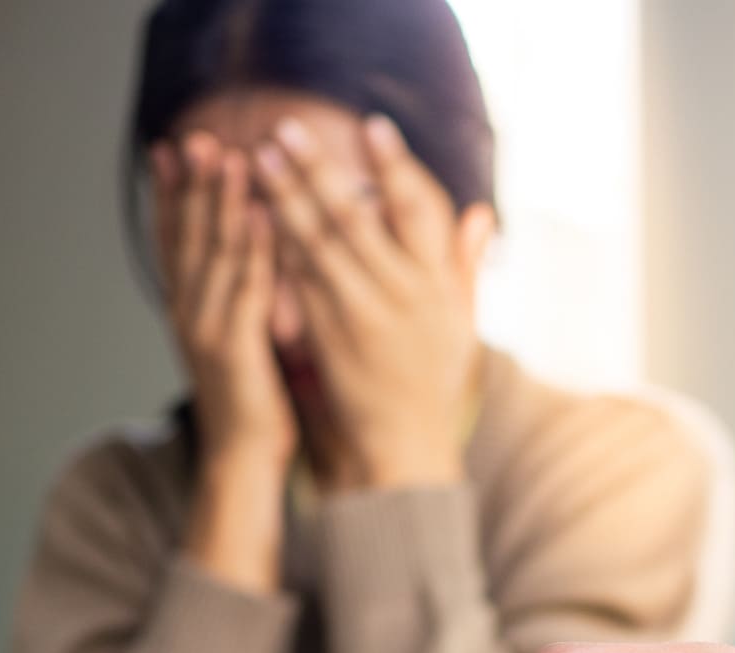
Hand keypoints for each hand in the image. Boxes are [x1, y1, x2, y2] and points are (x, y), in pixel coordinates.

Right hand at [154, 133, 292, 475]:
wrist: (243, 461)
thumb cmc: (251, 405)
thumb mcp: (238, 343)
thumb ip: (237, 303)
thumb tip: (248, 267)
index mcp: (188, 310)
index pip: (174, 241)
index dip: (171, 195)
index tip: (170, 149)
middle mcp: (190, 313)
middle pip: (187, 237)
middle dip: (191, 184)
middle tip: (193, 136)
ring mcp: (208, 329)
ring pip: (214, 253)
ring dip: (220, 202)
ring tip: (225, 156)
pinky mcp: (237, 348)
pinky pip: (249, 287)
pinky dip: (255, 246)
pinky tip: (264, 212)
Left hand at [253, 115, 480, 490]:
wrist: (405, 443)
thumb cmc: (434, 380)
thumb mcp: (462, 322)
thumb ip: (466, 266)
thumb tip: (482, 215)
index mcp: (437, 284)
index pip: (418, 212)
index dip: (396, 167)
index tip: (372, 127)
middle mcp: (401, 295)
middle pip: (354, 218)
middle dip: (318, 170)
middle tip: (287, 129)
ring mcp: (360, 315)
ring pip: (316, 244)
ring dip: (283, 197)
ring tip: (257, 158)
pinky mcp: (326, 336)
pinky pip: (297, 281)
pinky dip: (274, 245)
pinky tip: (252, 214)